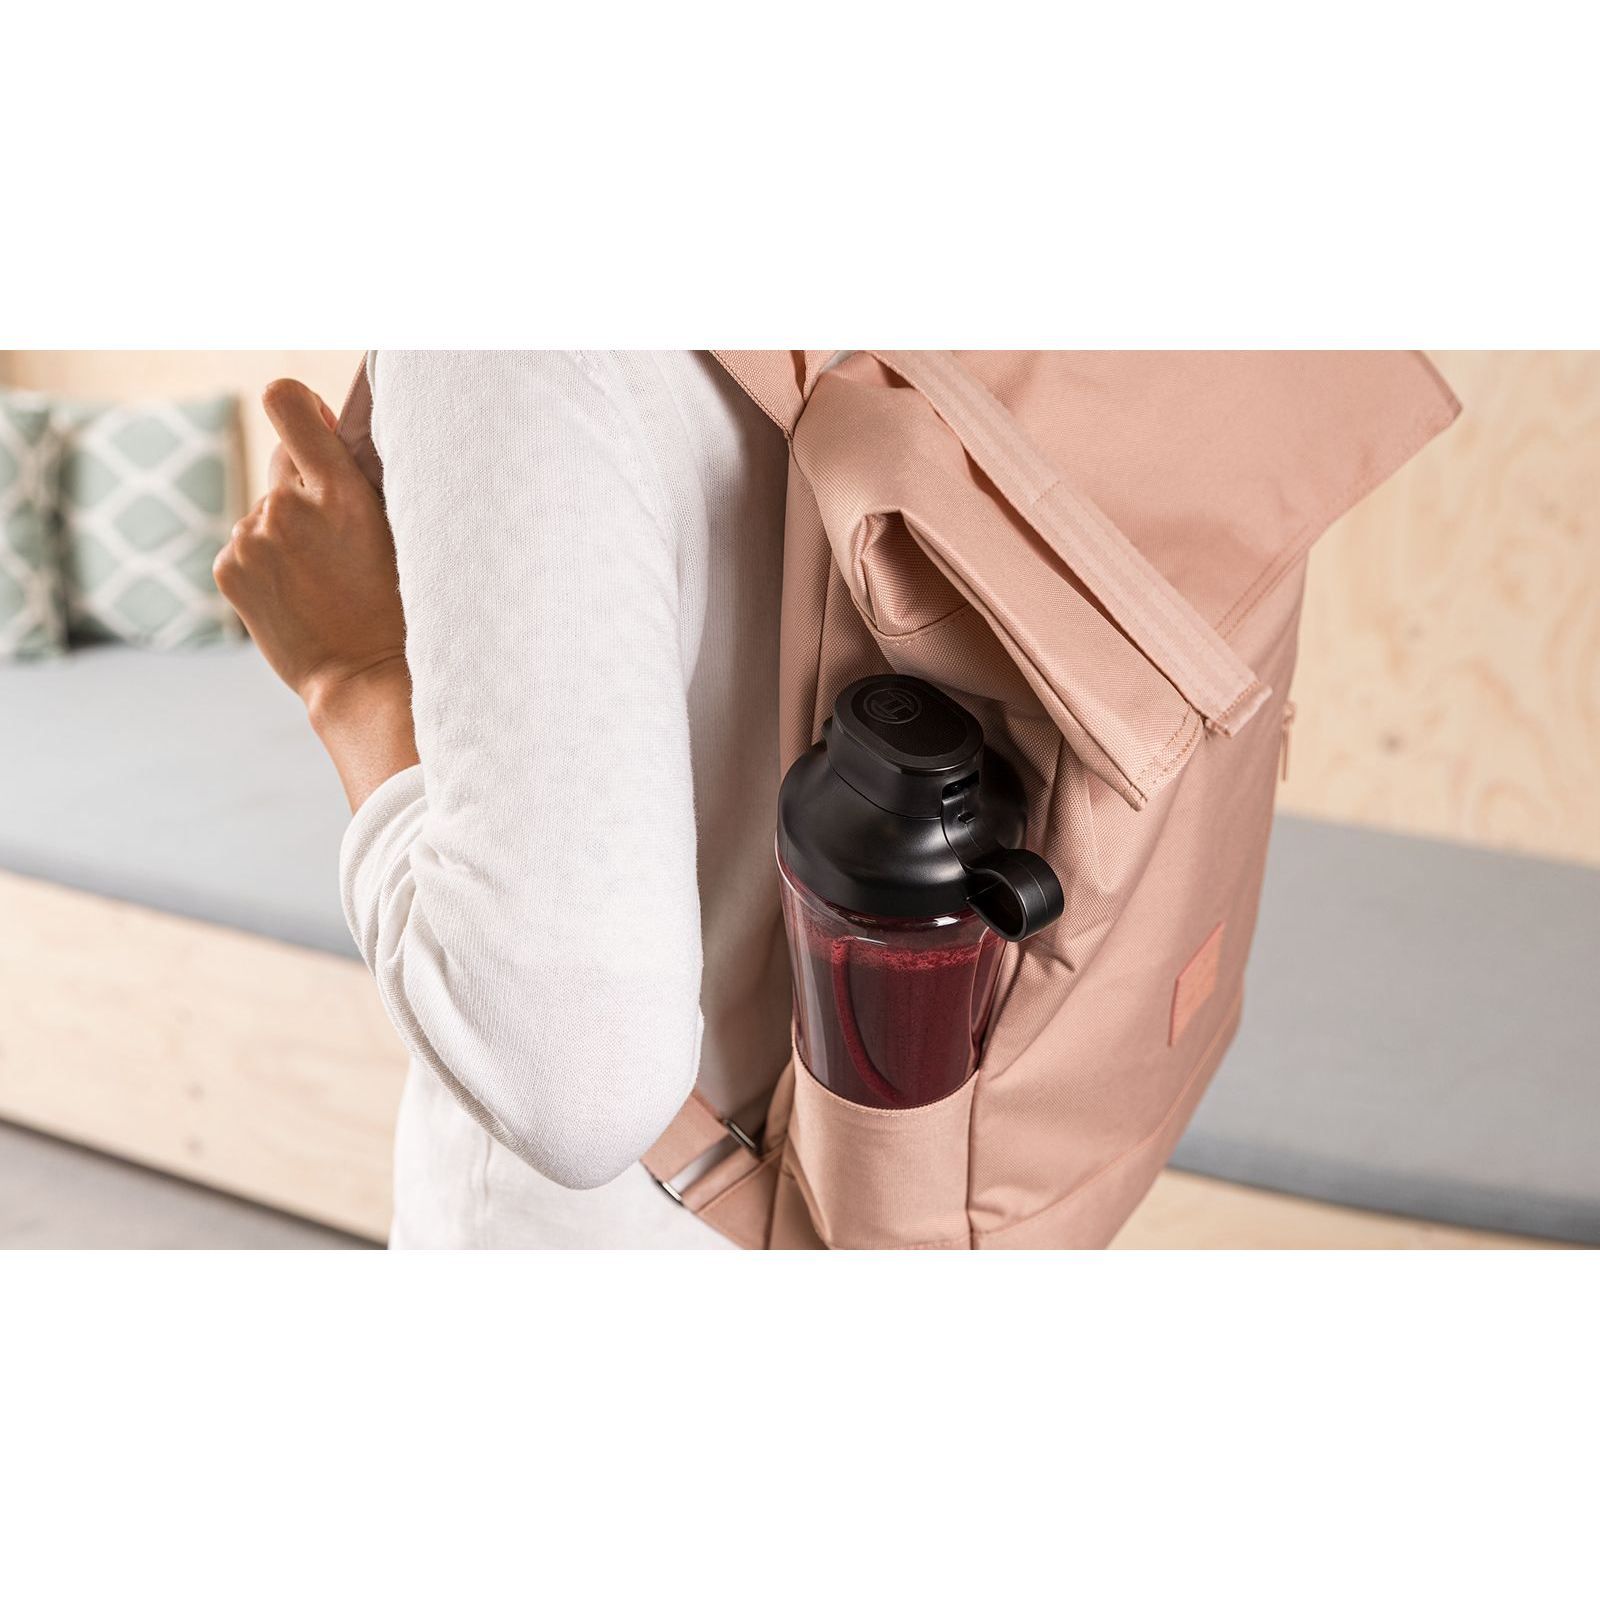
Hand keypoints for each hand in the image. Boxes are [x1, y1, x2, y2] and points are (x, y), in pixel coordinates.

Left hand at [216, 379, 417, 810]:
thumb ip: (365, 483)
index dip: (301, 406)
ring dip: (288, 532)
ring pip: (266, 511)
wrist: (365, 681)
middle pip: (283, 463)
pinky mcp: (229, 569)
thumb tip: (332, 434)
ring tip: (324, 580)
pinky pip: (246, 544)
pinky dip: (267, 562)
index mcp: (340, 492)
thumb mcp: (403, 537)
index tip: (318, 430)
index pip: (286, 402)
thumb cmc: (400, 612)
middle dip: (307, 487)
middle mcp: (287, 508)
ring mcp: (251, 539)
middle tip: (338, 539)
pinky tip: (298, 595)